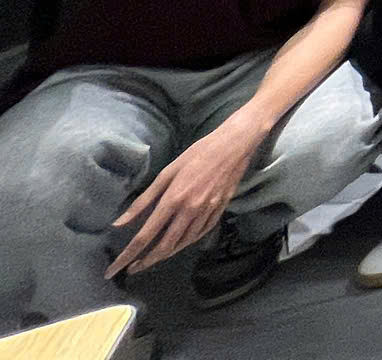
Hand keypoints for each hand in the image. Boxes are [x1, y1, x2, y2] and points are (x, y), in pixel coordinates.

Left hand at [105, 115, 261, 275]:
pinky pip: (198, 235)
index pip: (145, 236)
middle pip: (164, 247)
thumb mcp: (166, 173)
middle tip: (131, 270)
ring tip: (150, 259)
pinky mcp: (218, 212)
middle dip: (145, 262)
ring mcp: (206, 214)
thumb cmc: (196, 154)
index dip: (127, 256)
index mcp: (173, 200)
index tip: (113, 270)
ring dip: (164, 255)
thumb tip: (119, 224)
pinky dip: (184, 244)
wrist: (234, 146)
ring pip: (182, 244)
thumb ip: (143, 201)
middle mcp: (189, 212)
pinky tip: (177, 244)